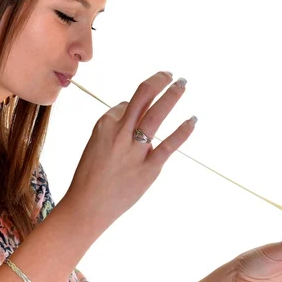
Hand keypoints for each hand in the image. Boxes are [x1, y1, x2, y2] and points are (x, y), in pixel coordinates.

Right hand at [64, 71, 195, 233]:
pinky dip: (183, 130)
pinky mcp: (149, 168)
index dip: (135, 106)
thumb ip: (114, 125)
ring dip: (172, 94)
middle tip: (171, 74)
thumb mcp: (95, 143)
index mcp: (104, 125)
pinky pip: (169, 144)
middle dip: (159, 80)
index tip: (138, 115)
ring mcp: (135, 150)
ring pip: (156, 114)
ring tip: (182, 83)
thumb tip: (130, 106)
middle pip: (142, 96)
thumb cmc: (90, 176)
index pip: (127, 104)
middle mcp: (120, 133)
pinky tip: (193, 120)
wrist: (88, 207)